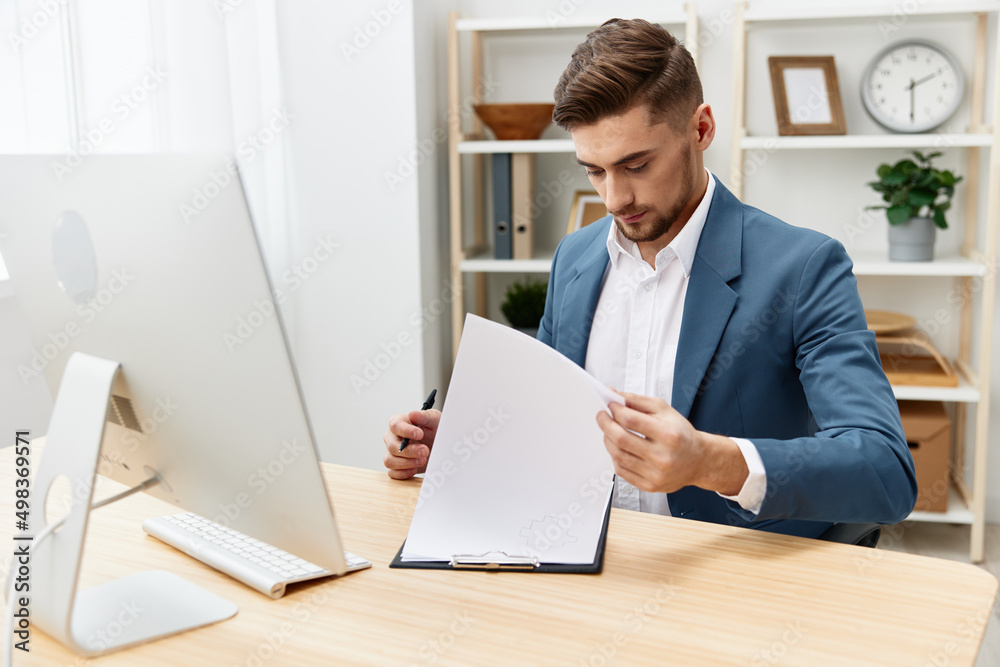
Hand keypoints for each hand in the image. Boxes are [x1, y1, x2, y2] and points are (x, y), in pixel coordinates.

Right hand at [383, 409, 440, 479]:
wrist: (441, 444)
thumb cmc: (435, 429)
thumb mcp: (434, 419)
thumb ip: (424, 416)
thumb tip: (413, 414)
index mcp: (399, 423)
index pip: (395, 425)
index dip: (406, 431)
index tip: (420, 434)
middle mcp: (392, 438)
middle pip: (392, 446)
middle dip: (409, 451)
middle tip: (425, 451)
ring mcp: (393, 453)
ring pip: (390, 461)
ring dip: (407, 463)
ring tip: (423, 460)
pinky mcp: (397, 467)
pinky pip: (392, 473)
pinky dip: (404, 473)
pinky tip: (415, 469)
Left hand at [595, 393, 746, 494]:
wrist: (698, 461)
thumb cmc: (681, 434)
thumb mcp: (664, 410)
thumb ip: (638, 401)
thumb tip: (614, 395)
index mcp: (669, 435)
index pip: (631, 420)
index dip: (615, 410)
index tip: (609, 405)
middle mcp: (663, 457)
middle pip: (620, 439)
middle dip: (605, 424)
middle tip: (601, 416)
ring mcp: (656, 474)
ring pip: (618, 456)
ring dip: (608, 440)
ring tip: (609, 431)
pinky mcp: (650, 486)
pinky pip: (621, 471)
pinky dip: (615, 457)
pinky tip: (619, 448)